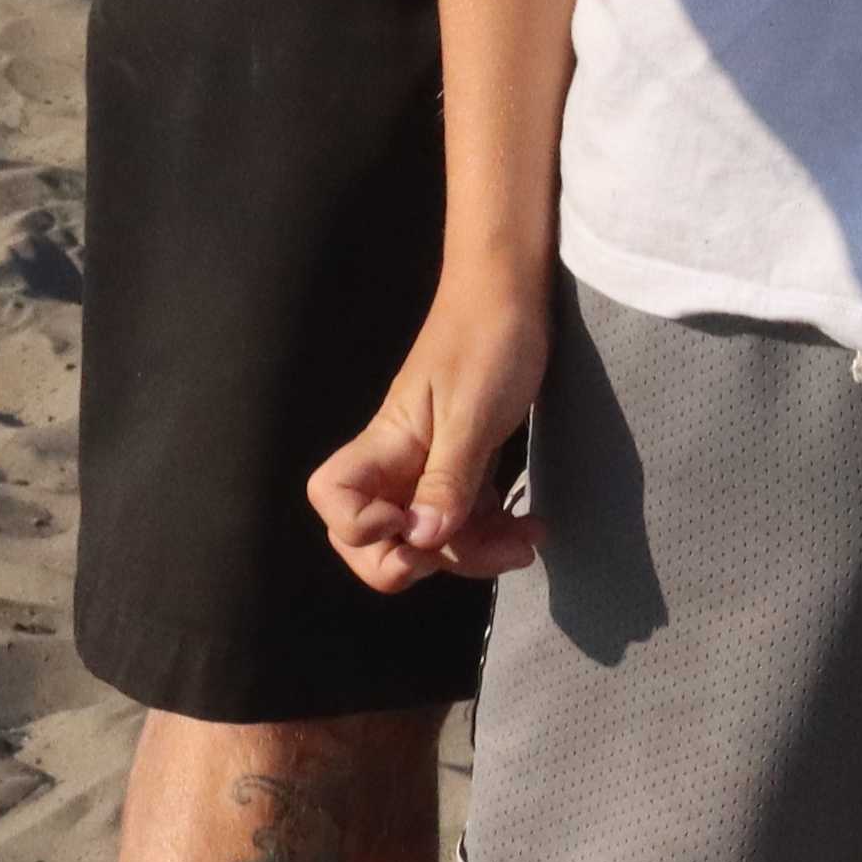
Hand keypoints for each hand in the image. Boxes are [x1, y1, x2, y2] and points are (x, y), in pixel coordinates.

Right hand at [308, 285, 552, 592]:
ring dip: (474, 555)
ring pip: (429, 539)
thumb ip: (447, 480)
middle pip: (372, 539)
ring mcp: (430, 470)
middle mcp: (399, 464)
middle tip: (468, 551)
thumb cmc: (487, 340)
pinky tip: (530, 528)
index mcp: (386, 444)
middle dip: (417, 564)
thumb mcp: (472, 413)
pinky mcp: (463, 469)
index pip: (331, 499)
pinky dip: (494, 535)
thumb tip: (422, 540)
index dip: (360, 528)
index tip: (412, 523)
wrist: (515, 296)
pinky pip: (465, 522)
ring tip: (527, 540)